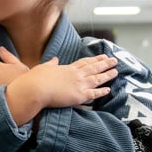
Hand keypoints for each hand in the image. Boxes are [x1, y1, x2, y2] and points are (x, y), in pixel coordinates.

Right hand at [3, 54, 117, 124]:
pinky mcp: (79, 95)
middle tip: (114, 60)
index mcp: (67, 68)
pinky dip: (101, 92)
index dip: (94, 59)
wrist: (35, 89)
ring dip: (107, 75)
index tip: (102, 56)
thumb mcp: (44, 67)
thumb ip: (51, 63)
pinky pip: (93, 94)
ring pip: (97, 78)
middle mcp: (75, 74)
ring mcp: (78, 84)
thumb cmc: (36, 79)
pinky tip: (109, 90)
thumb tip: (55, 59)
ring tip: (116, 71)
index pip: (84, 62)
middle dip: (104, 63)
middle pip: (93, 67)